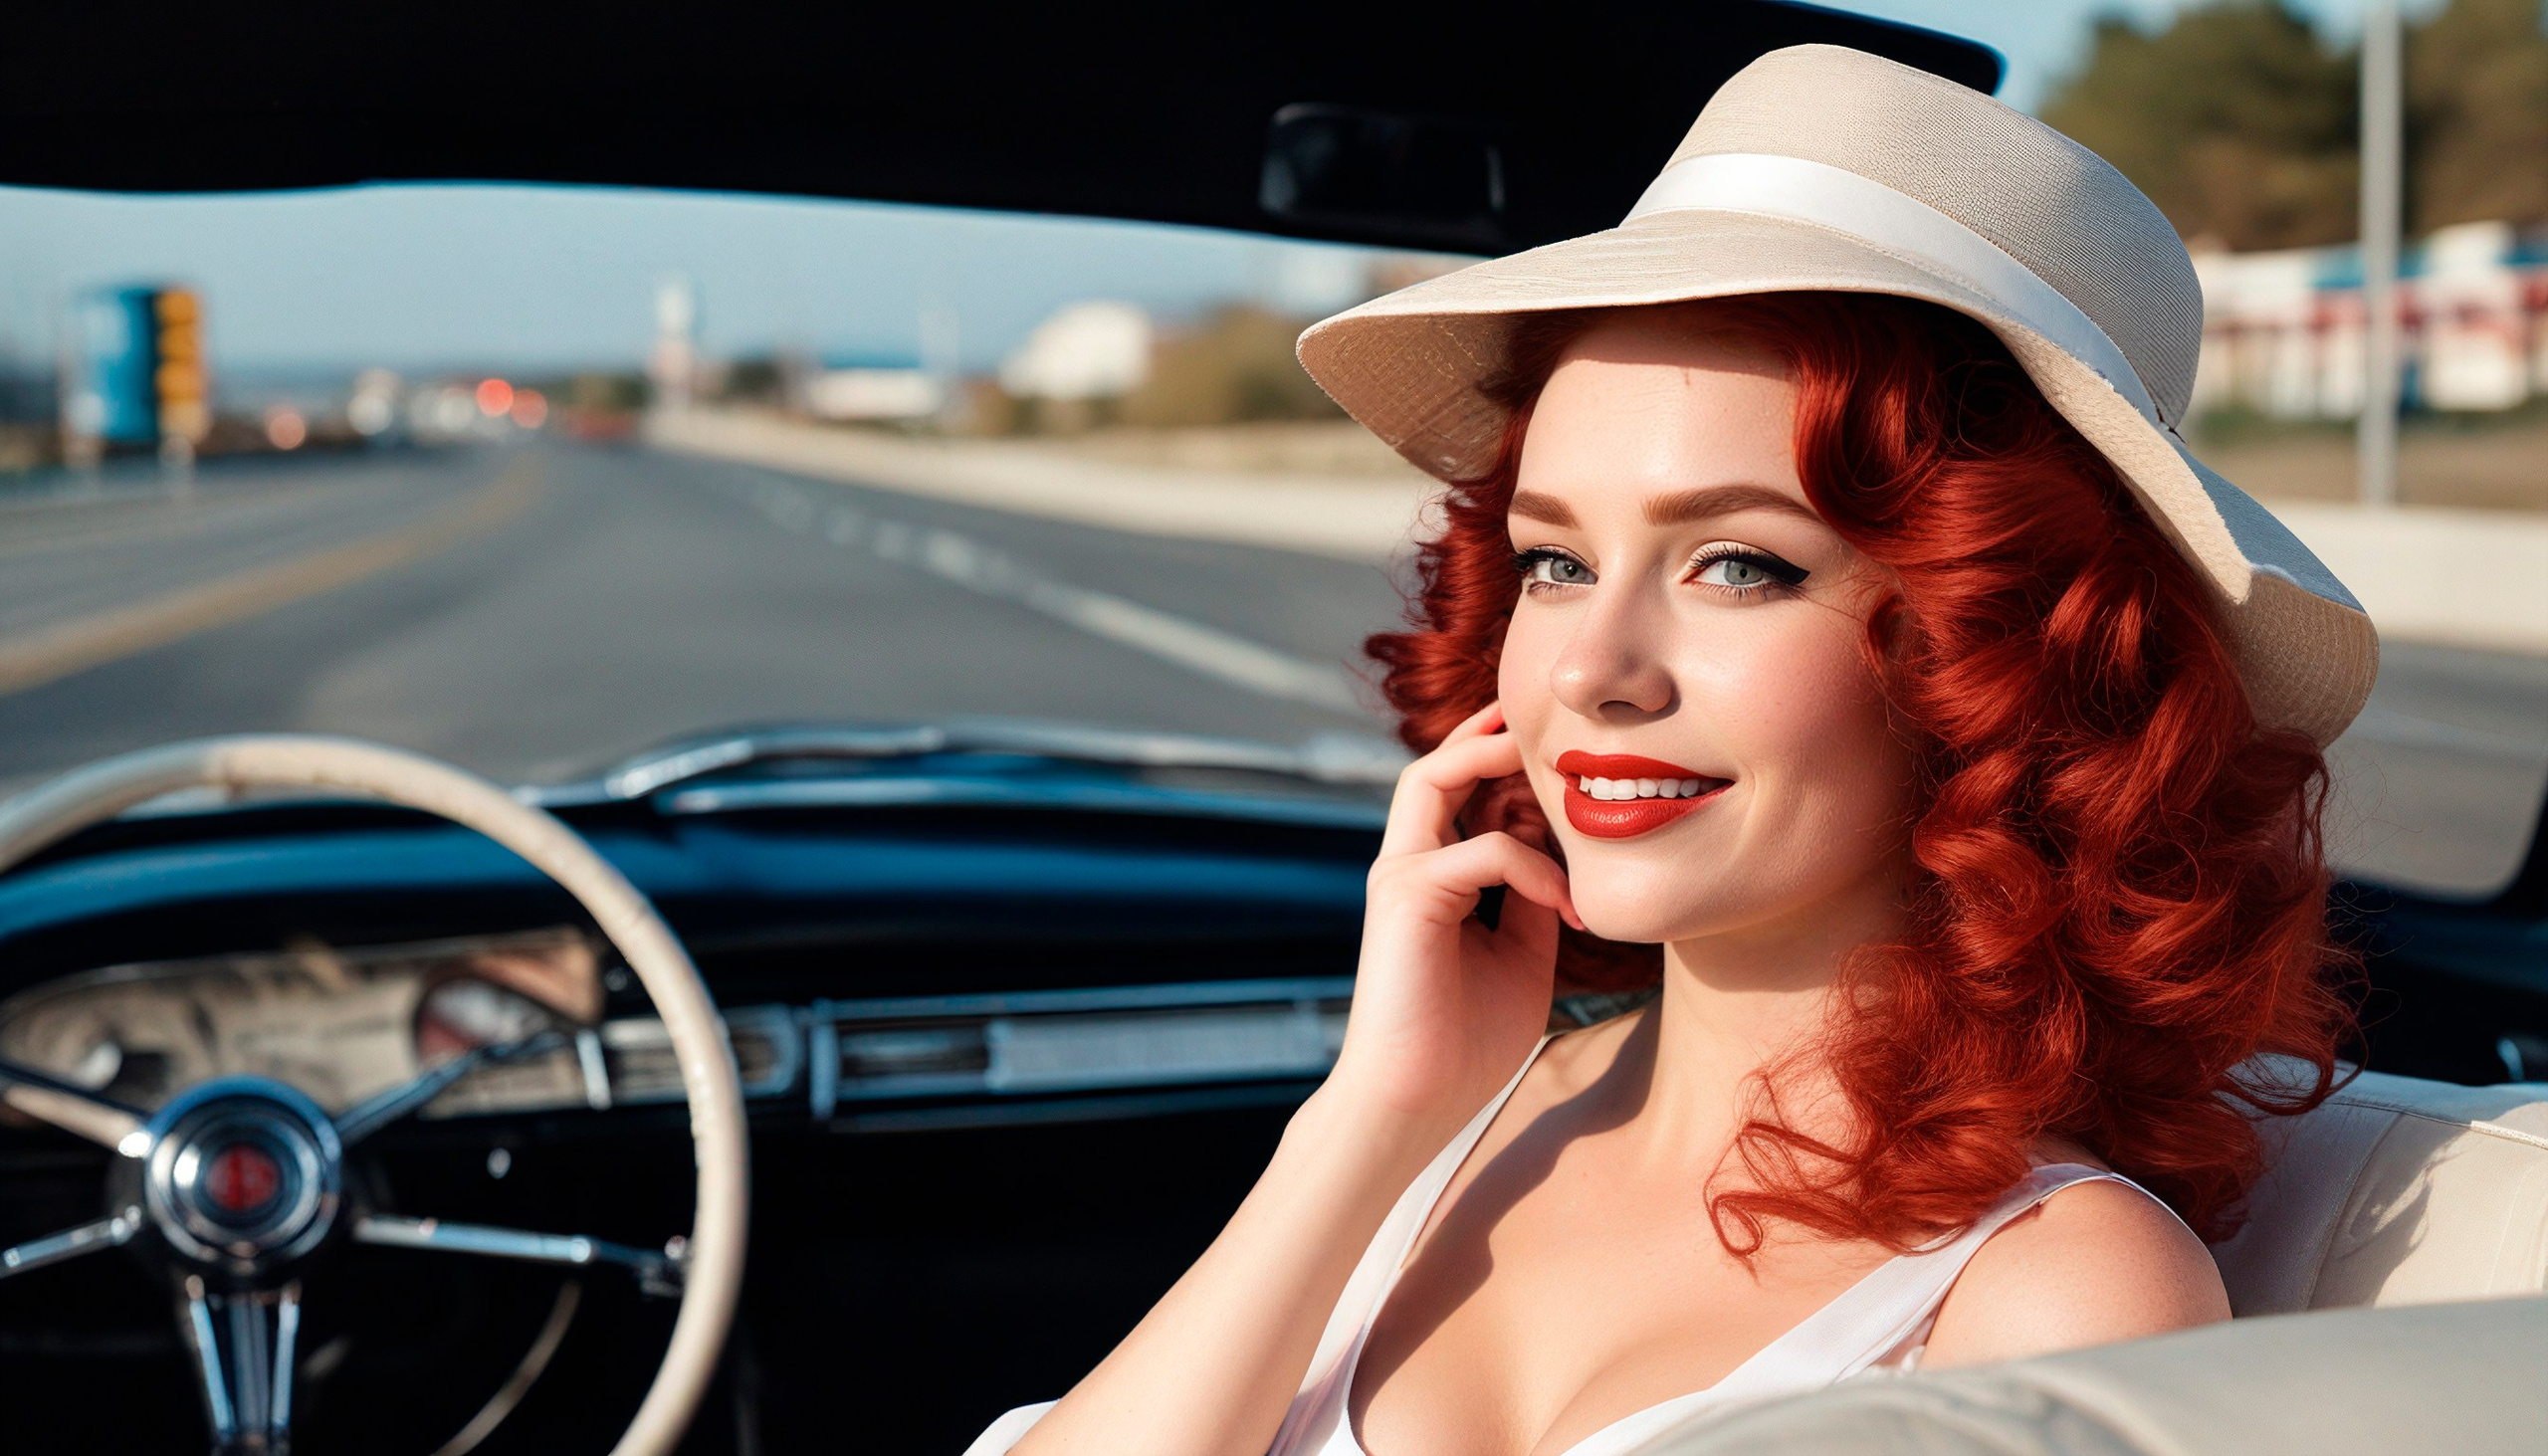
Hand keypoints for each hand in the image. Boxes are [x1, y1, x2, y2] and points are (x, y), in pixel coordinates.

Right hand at [1324, 702, 1580, 1127]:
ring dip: (1495, 758)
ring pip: (1434, 775)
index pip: (1460, 793)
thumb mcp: (1521, 958)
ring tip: (1556, 768)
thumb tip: (1563, 856)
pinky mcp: (1405, 896)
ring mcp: (1399, 876)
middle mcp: (1406, 866)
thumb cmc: (1465, 1046)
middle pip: (1439, 764)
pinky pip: (1484, 850)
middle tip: (1559, 731)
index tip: (1570, 763)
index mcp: (1431, 878)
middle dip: (1493, 734)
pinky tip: (1566, 905)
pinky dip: (1534, 867)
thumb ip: (1534, 900)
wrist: (1416, 1106)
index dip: (1508, 766)